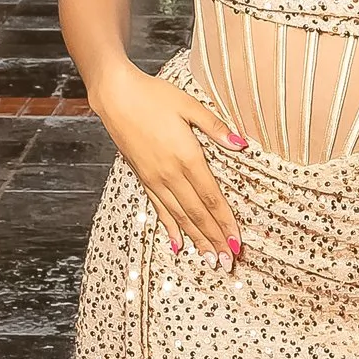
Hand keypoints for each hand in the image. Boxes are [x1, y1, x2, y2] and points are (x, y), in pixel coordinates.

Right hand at [94, 63, 246, 264]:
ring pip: (180, 217)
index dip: (226, 222)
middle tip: (227, 261)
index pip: (212, 198)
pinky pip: (159, 209)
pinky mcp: (143, 178)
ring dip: (196, 240)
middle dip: (215, 240)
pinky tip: (178, 244)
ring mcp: (155, 179)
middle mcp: (171, 174)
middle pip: (198, 214)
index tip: (237, 242)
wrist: (116, 96)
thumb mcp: (190, 106)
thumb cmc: (154, 96)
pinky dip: (170, 228)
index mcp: (187, 157)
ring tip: (210, 260)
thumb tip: (242, 145)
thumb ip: (216, 128)